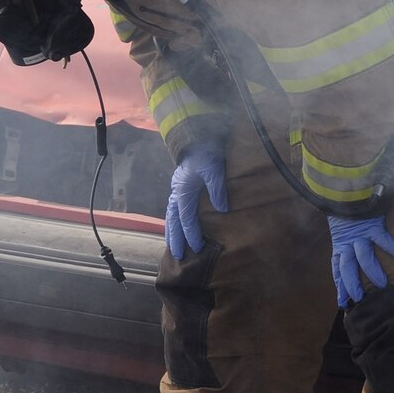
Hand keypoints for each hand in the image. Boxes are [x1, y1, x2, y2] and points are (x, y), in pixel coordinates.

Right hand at [164, 142, 229, 260]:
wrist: (198, 136)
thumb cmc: (206, 152)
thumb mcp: (215, 169)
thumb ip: (217, 190)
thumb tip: (223, 209)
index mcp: (184, 191)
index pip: (187, 218)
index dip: (192, 234)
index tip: (197, 247)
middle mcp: (176, 192)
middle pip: (173, 221)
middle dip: (175, 239)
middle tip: (178, 256)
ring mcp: (176, 189)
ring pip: (170, 216)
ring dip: (171, 232)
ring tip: (172, 246)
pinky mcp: (180, 187)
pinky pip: (173, 209)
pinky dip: (173, 221)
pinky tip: (175, 228)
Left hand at [326, 213, 393, 306]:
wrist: (349, 192)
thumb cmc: (350, 216)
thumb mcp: (345, 235)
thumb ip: (350, 250)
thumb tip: (357, 272)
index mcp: (341, 246)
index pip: (338, 270)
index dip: (340, 286)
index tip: (342, 303)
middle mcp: (348, 242)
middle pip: (346, 265)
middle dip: (351, 282)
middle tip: (358, 298)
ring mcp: (360, 234)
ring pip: (363, 254)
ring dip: (371, 270)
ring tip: (380, 284)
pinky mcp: (372, 224)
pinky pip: (383, 238)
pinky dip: (393, 248)